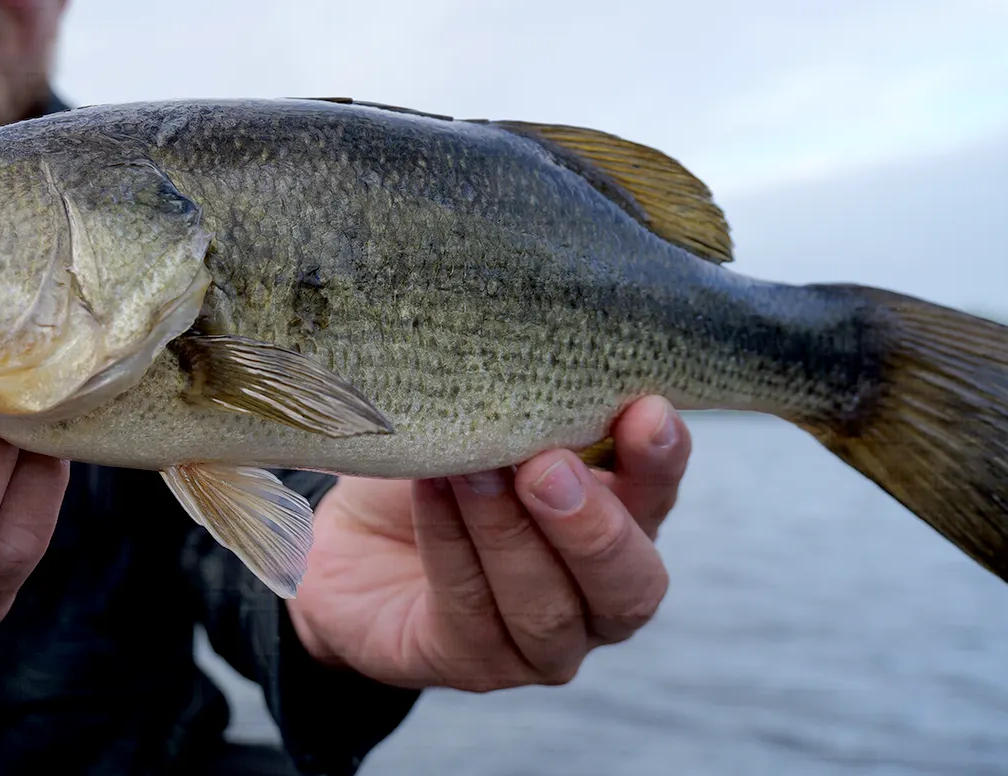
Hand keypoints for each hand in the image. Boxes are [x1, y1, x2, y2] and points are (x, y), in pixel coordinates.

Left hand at [287, 396, 688, 690]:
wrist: (348, 539)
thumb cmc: (435, 465)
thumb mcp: (480, 421)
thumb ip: (525, 402)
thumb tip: (534, 343)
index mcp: (622, 522)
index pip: (659, 497)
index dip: (660, 462)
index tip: (645, 410)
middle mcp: (597, 595)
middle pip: (630, 583)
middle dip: (591, 524)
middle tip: (546, 465)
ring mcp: (542, 643)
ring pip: (546, 605)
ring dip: (507, 531)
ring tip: (471, 470)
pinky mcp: (473, 664)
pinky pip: (470, 611)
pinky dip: (451, 548)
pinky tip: (433, 493)